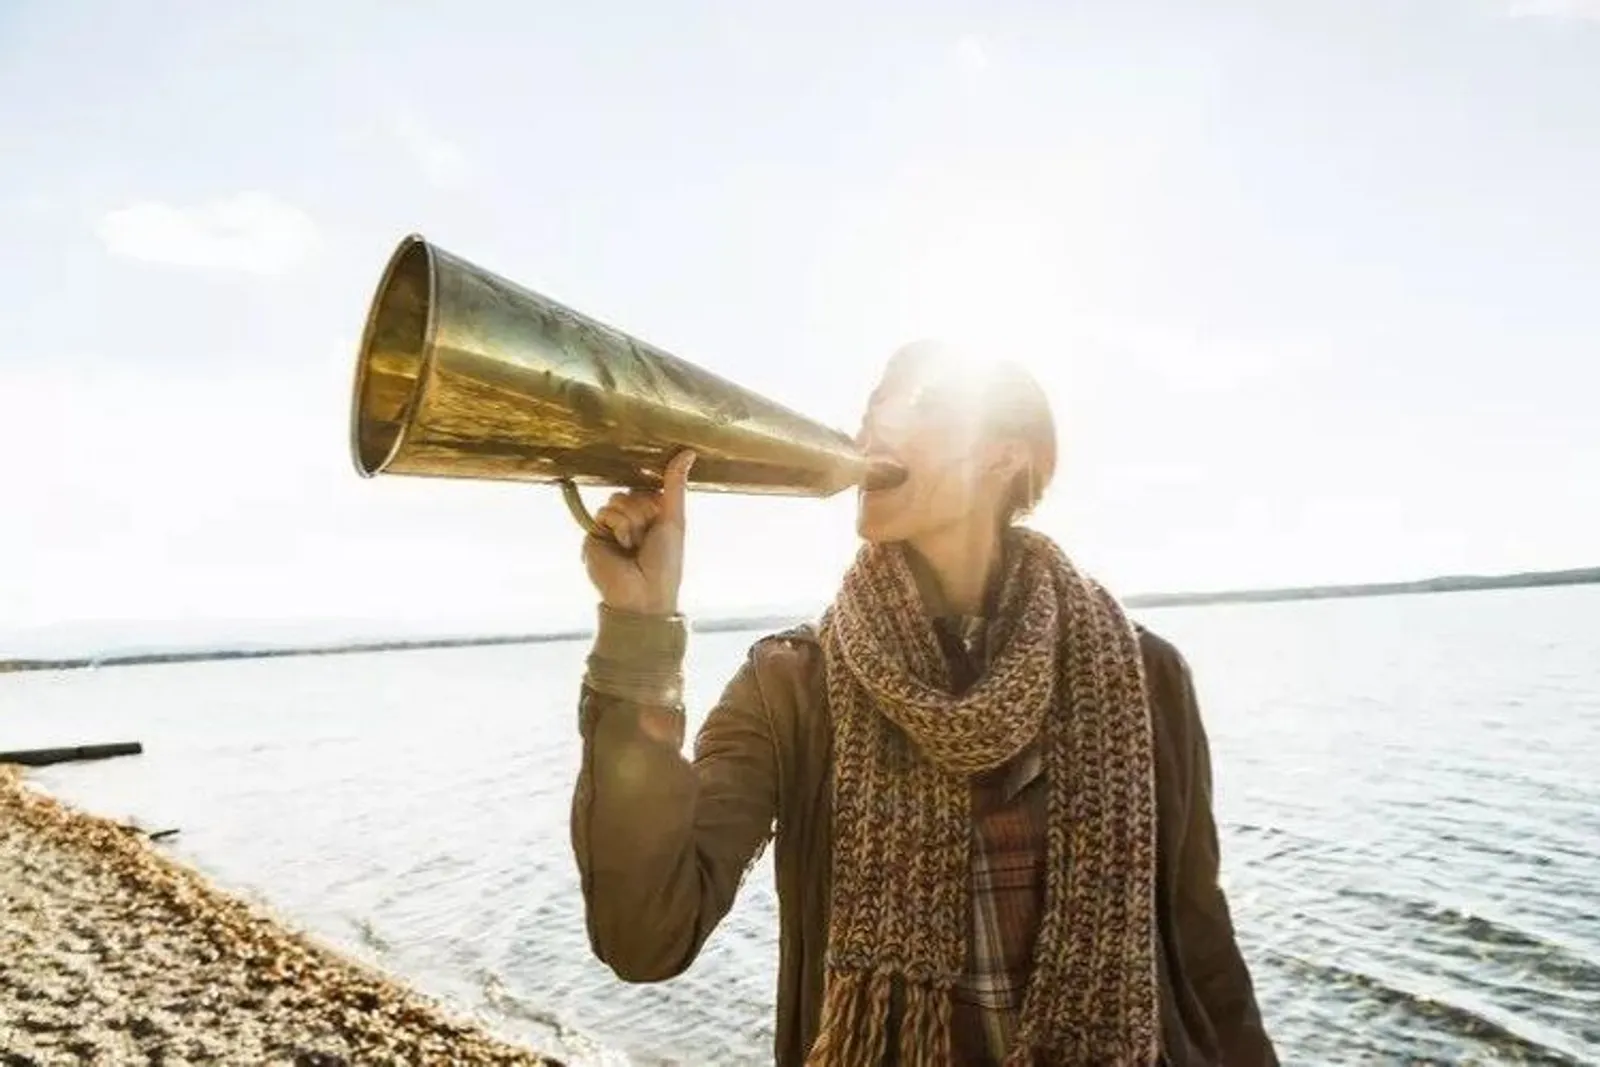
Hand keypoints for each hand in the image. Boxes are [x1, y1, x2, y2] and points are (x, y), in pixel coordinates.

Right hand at [581, 450, 695, 615]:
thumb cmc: (666, 562)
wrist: (644, 594)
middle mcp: (628, 521)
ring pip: (618, 499)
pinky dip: (619, 526)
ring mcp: (610, 528)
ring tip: (635, 545)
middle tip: (648, 537)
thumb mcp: (674, 519)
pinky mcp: (594, 536)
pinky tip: (623, 546)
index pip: (647, 488)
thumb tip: (688, 451)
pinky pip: (605, 512)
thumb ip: (675, 485)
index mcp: (649, 517)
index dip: (654, 499)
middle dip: (645, 511)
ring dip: (633, 521)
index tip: (659, 517)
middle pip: (632, 492)